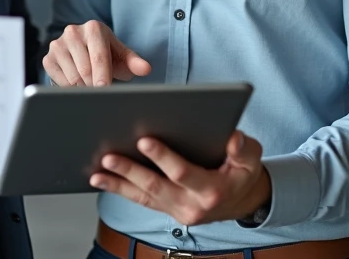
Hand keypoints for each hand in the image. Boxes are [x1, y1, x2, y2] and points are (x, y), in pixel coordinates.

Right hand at [43, 20, 151, 85]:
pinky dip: (70, 88)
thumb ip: (135, 62)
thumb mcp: (122, 57)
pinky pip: (59, 81)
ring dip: (83, 88)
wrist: (84, 51)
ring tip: (90, 84)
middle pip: (85, 70)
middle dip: (94, 85)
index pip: (99, 56)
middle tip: (101, 91)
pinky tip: (77, 83)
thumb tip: (146, 69)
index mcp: (94, 28)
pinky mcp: (48, 58)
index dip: (103, 76)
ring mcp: (58, 44)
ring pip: (72, 77)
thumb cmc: (107, 55)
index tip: (105, 90)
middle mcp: (73, 32)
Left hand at [89, 131, 271, 226]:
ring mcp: (176, 210)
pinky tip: (100, 179)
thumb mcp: (252, 159)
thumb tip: (232, 138)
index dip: (163, 157)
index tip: (144, 140)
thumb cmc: (242, 173)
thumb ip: (243, 149)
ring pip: (143, 196)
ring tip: (96, 171)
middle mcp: (191, 204)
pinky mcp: (166, 209)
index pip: (183, 173)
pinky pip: (140, 200)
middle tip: (109, 155)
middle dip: (130, 170)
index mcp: (212, 189)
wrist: (242, 201)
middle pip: (155, 187)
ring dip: (117, 184)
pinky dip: (119, 190)